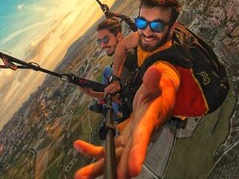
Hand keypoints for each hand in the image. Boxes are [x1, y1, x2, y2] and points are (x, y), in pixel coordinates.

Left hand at [74, 64, 177, 178]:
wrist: (160, 99)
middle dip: (117, 168)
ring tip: (80, 176)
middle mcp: (139, 136)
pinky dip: (93, 150)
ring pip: (113, 156)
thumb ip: (153, 80)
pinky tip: (78, 145)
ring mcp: (129, 140)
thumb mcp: (157, 84)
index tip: (132, 170)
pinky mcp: (123, 139)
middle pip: (127, 155)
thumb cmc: (158, 92)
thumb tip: (154, 70)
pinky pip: (107, 148)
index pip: (142, 138)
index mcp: (148, 122)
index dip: (137, 153)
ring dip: (97, 167)